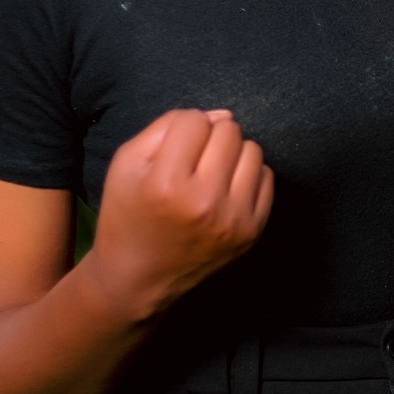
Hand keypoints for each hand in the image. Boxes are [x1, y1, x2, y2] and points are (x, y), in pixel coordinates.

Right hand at [85, 109, 274, 321]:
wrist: (138, 279)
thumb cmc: (128, 215)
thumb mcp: (126, 164)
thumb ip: (166, 127)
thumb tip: (222, 115)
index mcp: (166, 184)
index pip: (194, 120)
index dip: (182, 129)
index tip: (172, 151)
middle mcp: (204, 202)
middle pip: (228, 130)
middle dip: (210, 137)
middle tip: (192, 161)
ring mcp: (233, 219)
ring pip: (253, 149)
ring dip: (232, 154)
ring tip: (210, 174)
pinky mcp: (252, 232)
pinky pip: (266, 177)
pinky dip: (247, 176)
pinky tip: (225, 191)